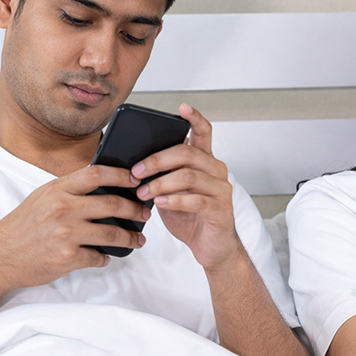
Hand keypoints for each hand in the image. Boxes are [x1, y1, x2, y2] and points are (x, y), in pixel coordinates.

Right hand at [0, 164, 147, 291]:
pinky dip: (104, 258)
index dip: (122, 175)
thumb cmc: (20, 226)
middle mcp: (63, 210)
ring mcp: (66, 235)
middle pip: (112, 205)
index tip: (136, 180)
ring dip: (130, 238)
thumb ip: (69, 191)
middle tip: (145, 214)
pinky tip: (106, 257)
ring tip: (138, 240)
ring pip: (112, 234)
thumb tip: (103, 186)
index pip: (97, 174)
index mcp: (57, 190)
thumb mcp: (42, 198)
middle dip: (135, 210)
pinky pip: (97, 257)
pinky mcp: (67, 258)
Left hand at [130, 104, 240, 271]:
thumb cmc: (190, 217)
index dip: (194, 118)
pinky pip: (196, 200)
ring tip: (143, 194)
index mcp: (206, 162)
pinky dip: (174, 201)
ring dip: (160, 184)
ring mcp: (221, 190)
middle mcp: (217, 171)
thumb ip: (162, 176)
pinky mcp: (221, 210)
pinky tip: (160, 204)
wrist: (211, 248)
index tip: (182, 107)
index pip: (203, 132)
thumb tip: (133, 166)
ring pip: (189, 176)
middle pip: (187, 153)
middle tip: (135, 172)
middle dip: (157, 160)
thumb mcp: (171, 192)